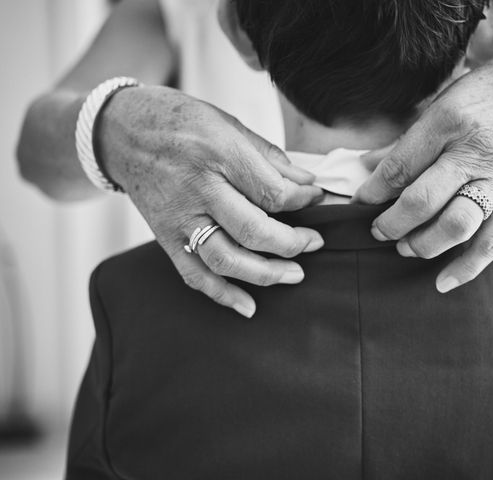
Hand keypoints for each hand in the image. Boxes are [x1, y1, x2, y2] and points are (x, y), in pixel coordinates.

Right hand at [97, 86, 324, 317]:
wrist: (121, 132)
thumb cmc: (178, 121)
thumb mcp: (228, 123)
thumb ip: (269, 156)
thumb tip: (307, 182)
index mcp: (216, 153)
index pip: (270, 191)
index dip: (302, 200)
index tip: (316, 199)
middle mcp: (197, 189)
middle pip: (252, 231)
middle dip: (291, 243)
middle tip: (315, 242)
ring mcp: (178, 218)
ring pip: (226, 260)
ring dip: (266, 274)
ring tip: (295, 274)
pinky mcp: (165, 237)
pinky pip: (194, 274)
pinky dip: (222, 294)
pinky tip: (249, 306)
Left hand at [353, 46, 492, 291]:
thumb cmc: (492, 92)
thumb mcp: (444, 99)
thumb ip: (407, 138)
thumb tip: (367, 165)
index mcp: (449, 121)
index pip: (400, 166)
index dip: (373, 190)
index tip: (359, 201)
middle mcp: (474, 154)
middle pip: (423, 200)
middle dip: (391, 222)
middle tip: (377, 230)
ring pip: (455, 225)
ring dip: (423, 244)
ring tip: (403, 247)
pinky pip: (492, 242)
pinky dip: (467, 267)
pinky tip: (443, 282)